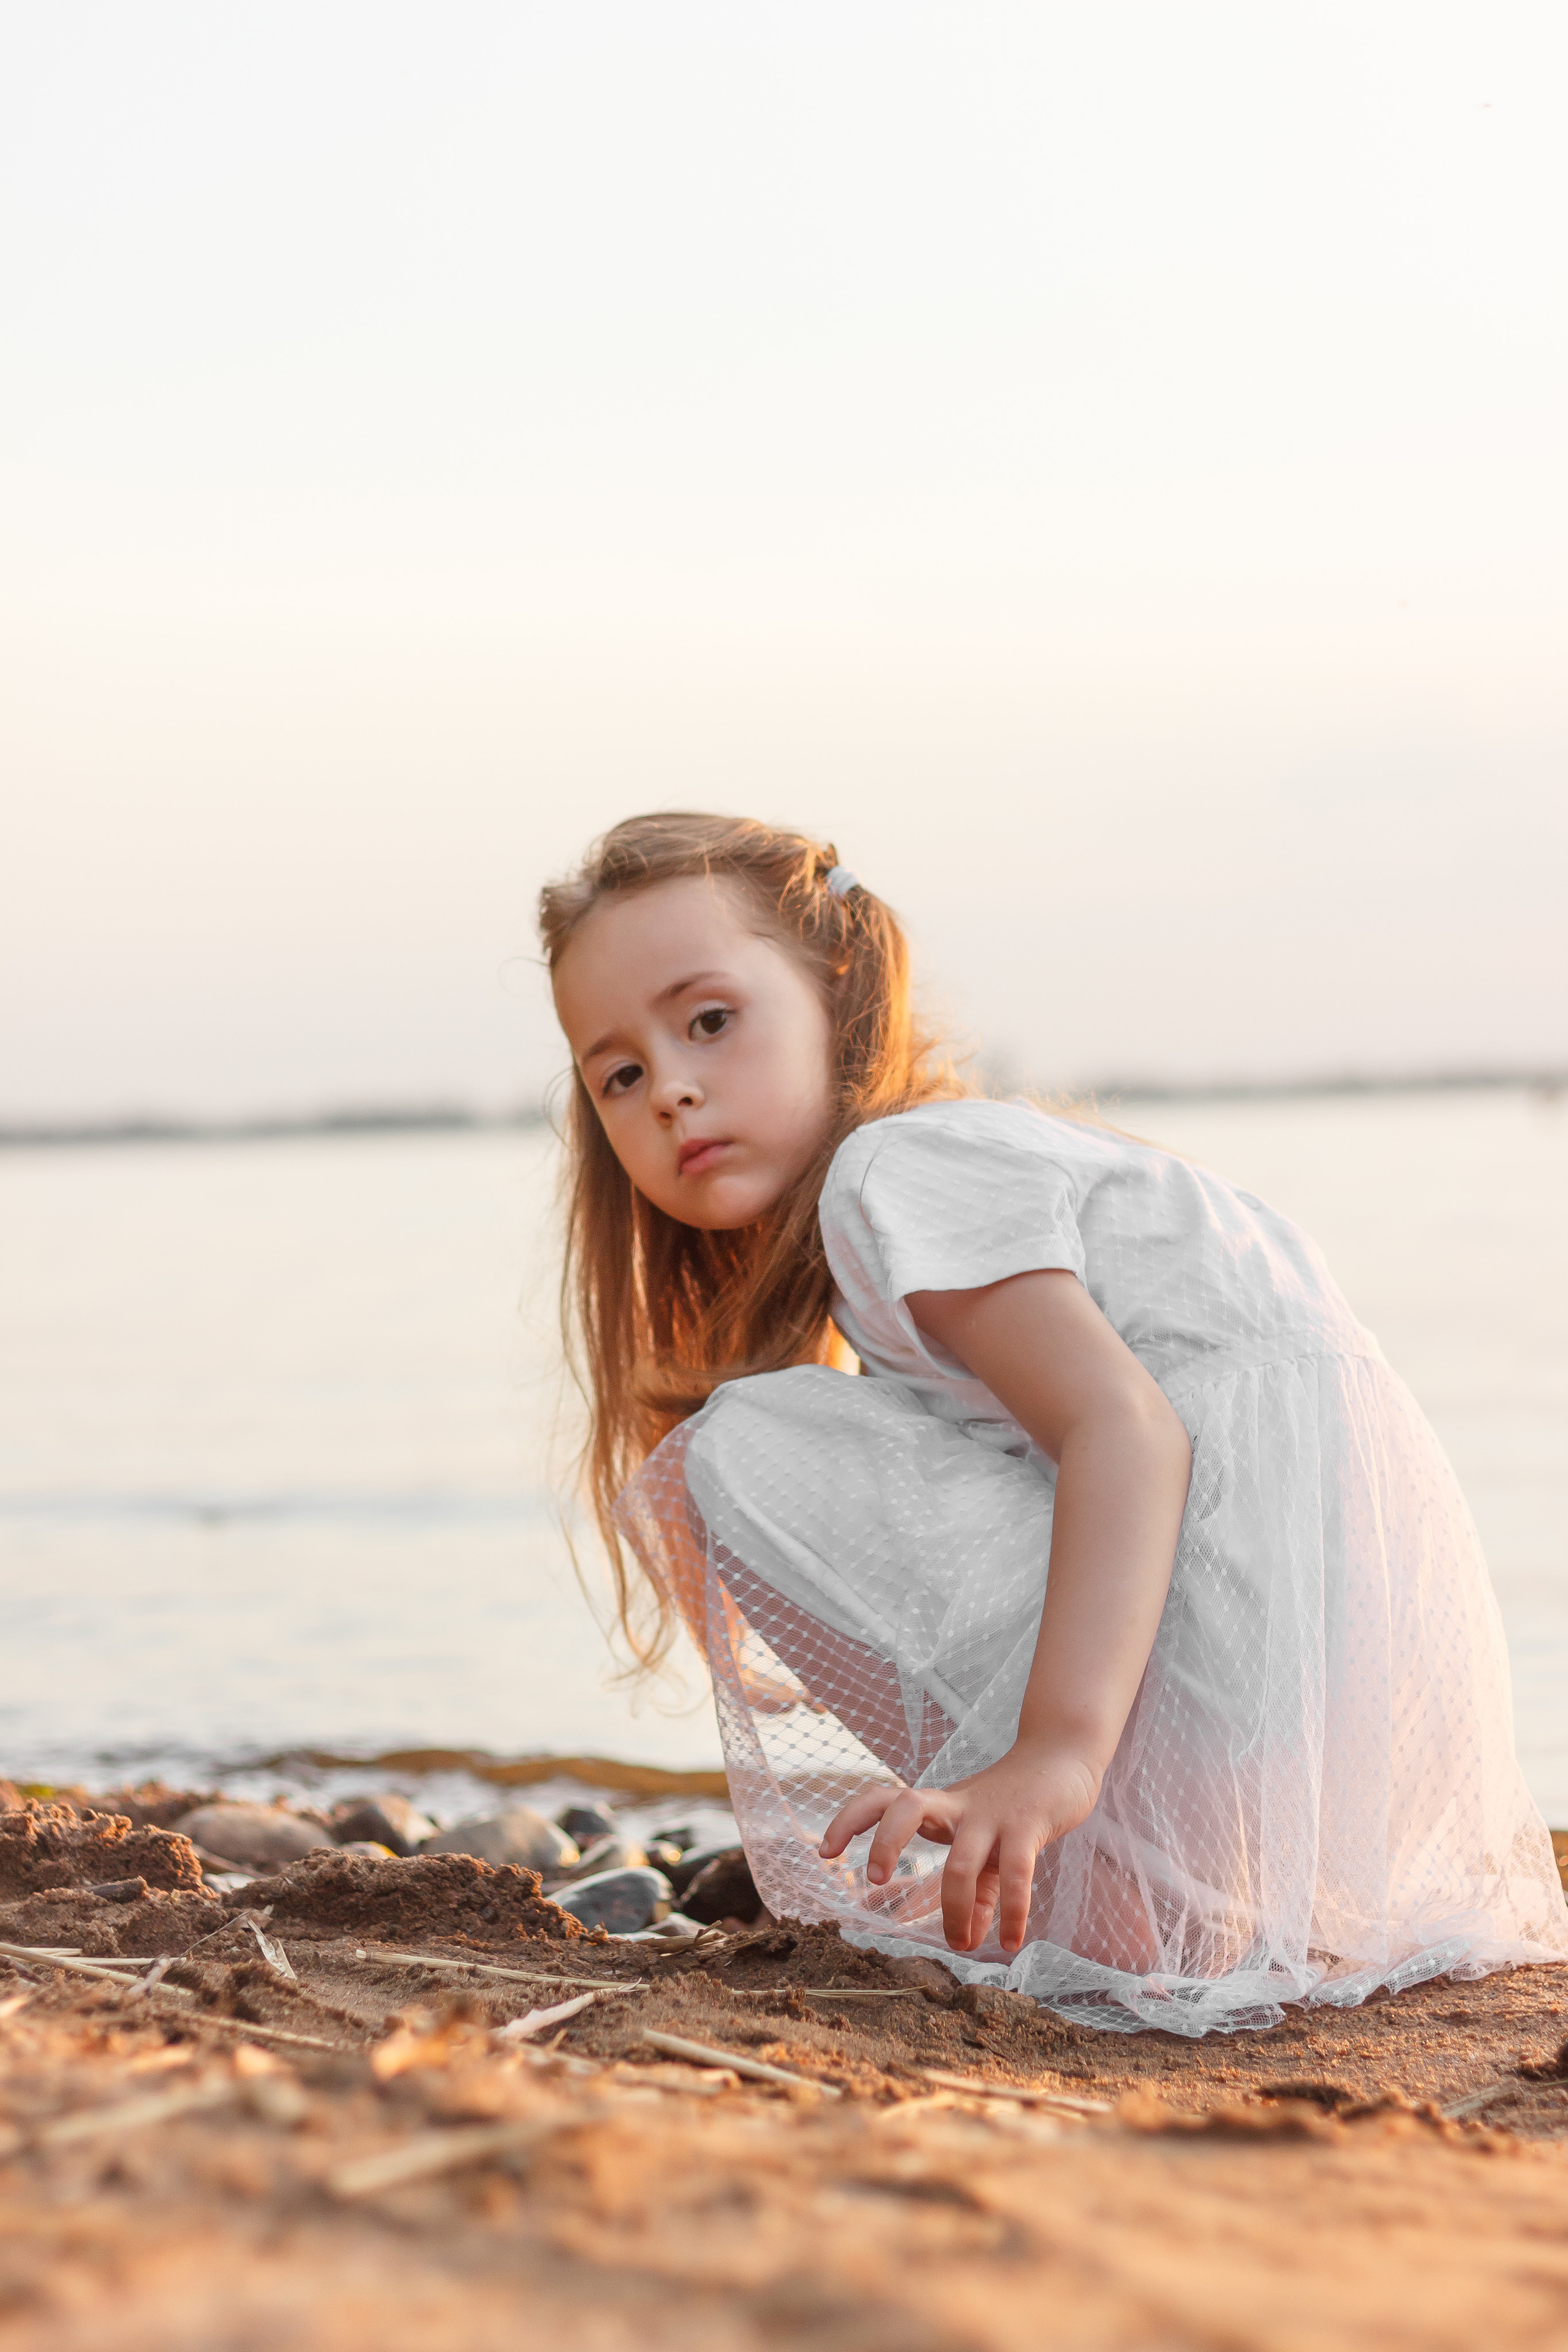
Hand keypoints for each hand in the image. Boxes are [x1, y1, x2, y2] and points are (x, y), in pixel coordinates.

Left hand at [818, 1743, 1100, 1955]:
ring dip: (955, 1907)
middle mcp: (959, 1804)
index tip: (825, 1851)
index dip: (850, 1819)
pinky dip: (1012, 1911)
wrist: (1063, 1759)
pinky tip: (1011, 1940)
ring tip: (959, 1944)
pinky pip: (1016, 1873)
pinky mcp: (1028, 1825)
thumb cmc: (1014, 1804)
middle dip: (886, 1840)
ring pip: (961, 1858)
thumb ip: (975, 1893)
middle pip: (906, 1805)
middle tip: (877, 1881)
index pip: (882, 1799)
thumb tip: (968, 1940)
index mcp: (939, 1804)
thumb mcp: (985, 1846)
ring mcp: (992, 1813)